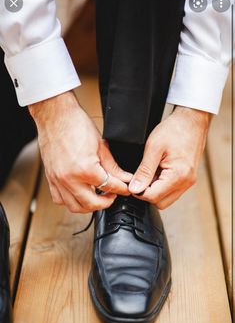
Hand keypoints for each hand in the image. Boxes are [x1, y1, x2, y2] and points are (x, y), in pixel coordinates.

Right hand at [29, 91, 131, 212]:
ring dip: (89, 205)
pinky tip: (79, 194)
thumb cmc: (75, 125)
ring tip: (98, 197)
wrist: (55, 115)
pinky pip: (60, 199)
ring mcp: (58, 180)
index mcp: (85, 169)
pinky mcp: (51, 178)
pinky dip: (71, 201)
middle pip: (92, 203)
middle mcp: (69, 179)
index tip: (126, 189)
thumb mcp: (101, 146)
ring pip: (75, 206)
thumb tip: (124, 177)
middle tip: (113, 195)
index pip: (109, 186)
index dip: (121, 189)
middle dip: (107, 202)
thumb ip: (113, 166)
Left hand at [128, 106, 210, 208]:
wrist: (192, 120)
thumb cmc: (174, 130)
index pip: (153, 197)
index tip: (132, 181)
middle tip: (140, 177)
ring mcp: (188, 182)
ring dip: (154, 190)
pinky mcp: (188, 178)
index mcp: (178, 176)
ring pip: (166, 199)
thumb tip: (134, 189)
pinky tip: (157, 171)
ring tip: (150, 172)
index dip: (138, 191)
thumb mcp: (153, 148)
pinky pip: (172, 191)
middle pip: (160, 202)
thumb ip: (143, 171)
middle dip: (147, 193)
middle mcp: (186, 182)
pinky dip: (162, 185)